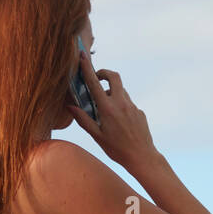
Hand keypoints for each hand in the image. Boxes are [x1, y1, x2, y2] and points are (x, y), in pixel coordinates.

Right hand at [68, 49, 158, 170]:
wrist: (142, 157)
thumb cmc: (117, 149)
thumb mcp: (97, 136)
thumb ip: (83, 119)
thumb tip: (70, 107)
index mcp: (108, 108)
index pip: (95, 83)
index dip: (87, 68)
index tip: (82, 56)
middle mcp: (121, 103)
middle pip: (114, 77)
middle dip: (104, 73)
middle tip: (97, 78)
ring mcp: (132, 106)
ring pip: (121, 91)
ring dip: (111, 92)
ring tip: (105, 108)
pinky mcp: (139, 112)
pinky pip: (128, 103)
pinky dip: (120, 105)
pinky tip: (118, 122)